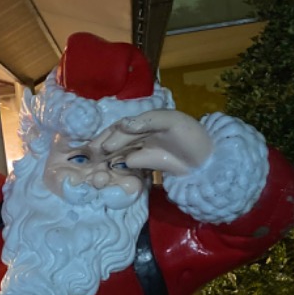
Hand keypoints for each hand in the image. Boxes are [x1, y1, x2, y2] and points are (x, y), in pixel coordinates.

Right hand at [98, 109, 212, 176]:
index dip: (106, 136)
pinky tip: (107, 174)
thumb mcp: (171, 122)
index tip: (96, 148)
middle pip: (116, 140)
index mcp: (145, 121)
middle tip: (85, 160)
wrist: (208, 161)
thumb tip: (121, 126)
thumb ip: (146, 121)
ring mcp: (143, 149)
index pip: (120, 127)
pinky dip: (117, 168)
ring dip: (106, 159)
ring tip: (93, 167)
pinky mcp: (147, 163)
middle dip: (100, 149)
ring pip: (119, 152)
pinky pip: (127, 164)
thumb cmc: (192, 136)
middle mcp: (141, 133)